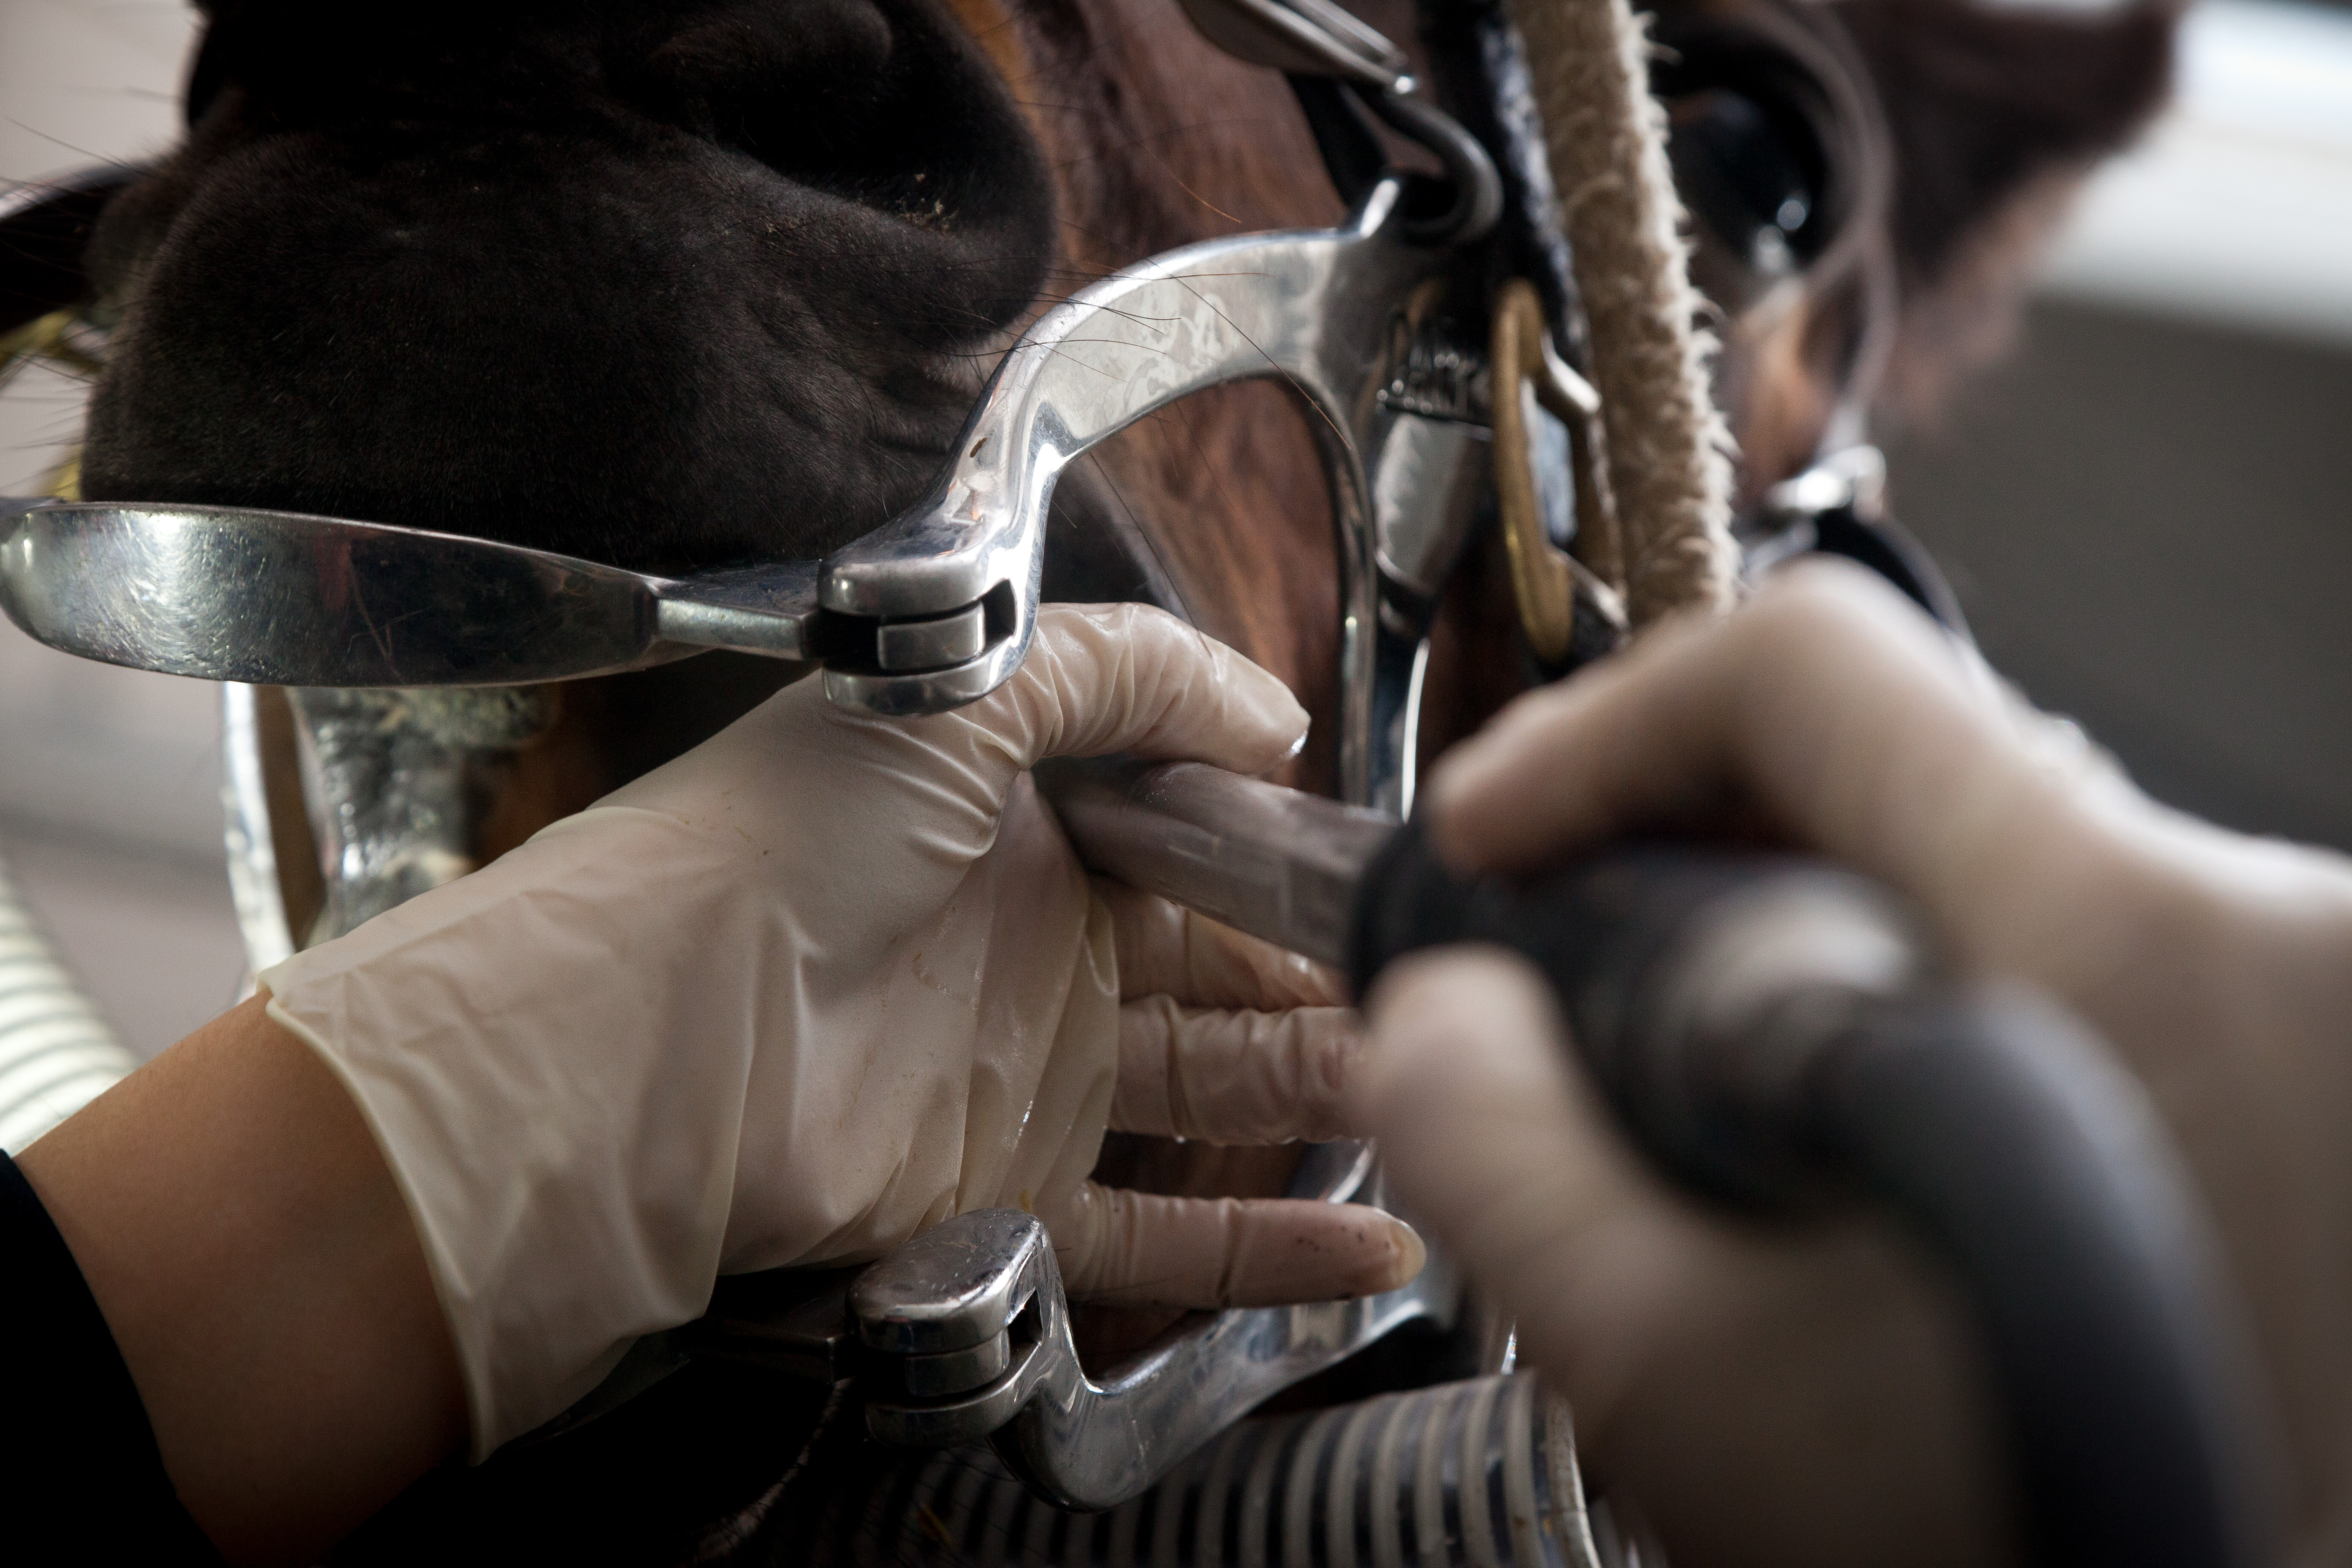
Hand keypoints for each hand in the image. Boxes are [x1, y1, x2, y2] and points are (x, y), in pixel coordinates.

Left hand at [259, 604, 1419, 1453]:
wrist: (658, 1035)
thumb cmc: (780, 845)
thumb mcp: (964, 693)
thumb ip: (1130, 673)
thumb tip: (1274, 715)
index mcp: (1024, 828)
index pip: (1187, 839)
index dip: (1281, 854)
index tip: (1376, 868)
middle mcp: (1035, 951)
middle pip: (1218, 972)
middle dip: (1326, 981)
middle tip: (1432, 991)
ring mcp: (1029, 1080)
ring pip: (1214, 1098)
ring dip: (1323, 1096)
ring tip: (1426, 1089)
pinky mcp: (1014, 1196)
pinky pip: (1163, 1233)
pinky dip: (1266, 1249)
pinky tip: (1371, 1237)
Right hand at [1351, 561, 2351, 1565]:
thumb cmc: (2038, 1550)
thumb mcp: (1691, 1383)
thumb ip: (1509, 1160)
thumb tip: (1442, 1015)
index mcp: (2118, 953)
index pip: (1813, 668)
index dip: (1603, 727)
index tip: (1507, 832)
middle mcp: (2271, 938)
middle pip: (1902, 770)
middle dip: (1697, 854)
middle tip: (1579, 973)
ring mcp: (2322, 1005)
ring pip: (1989, 875)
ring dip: (1817, 946)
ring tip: (1721, 1106)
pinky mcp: (2331, 1072)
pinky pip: (2083, 962)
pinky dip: (1929, 1009)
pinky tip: (1864, 1151)